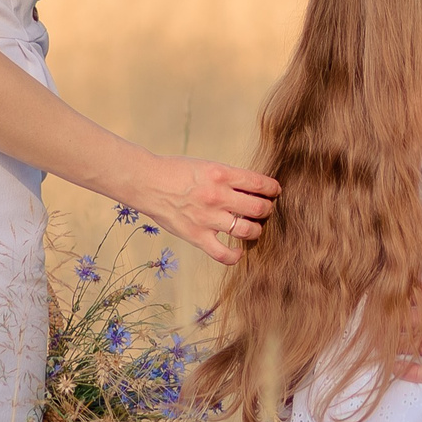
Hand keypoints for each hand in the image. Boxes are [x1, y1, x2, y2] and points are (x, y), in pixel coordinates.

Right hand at [135, 155, 279, 265]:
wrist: (147, 183)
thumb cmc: (177, 171)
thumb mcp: (207, 165)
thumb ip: (229, 177)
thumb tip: (254, 188)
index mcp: (221, 174)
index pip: (259, 183)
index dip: (273, 189)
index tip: (275, 192)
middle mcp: (217, 196)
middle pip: (258, 208)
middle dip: (267, 210)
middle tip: (265, 210)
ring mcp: (207, 218)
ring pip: (247, 230)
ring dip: (256, 230)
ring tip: (253, 228)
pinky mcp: (196, 236)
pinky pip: (223, 254)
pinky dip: (235, 256)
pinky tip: (239, 251)